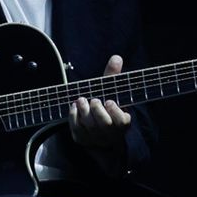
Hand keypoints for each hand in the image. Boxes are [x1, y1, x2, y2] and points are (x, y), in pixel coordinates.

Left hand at [66, 54, 131, 172]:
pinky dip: (74, 117)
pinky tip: (74, 107)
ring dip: (84, 111)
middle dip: (97, 110)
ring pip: (90, 127)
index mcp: (122, 123)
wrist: (96, 127)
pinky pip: (76, 129)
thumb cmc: (105, 106)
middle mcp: (111, 134)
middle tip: (93, 99)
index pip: (122, 121)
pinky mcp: (82, 139)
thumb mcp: (111, 91)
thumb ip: (113, 76)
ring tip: (81, 100)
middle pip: (104, 125)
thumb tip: (116, 57)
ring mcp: (96, 138)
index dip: (114, 111)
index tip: (108, 101)